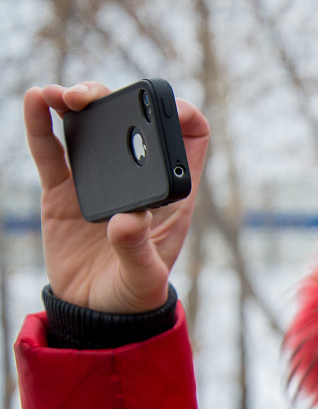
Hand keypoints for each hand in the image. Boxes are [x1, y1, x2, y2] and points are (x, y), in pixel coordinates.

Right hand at [23, 81, 210, 312]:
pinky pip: (51, 151)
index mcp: (171, 194)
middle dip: (114, 100)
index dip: (181, 114)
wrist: (95, 314)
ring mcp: (98, 181)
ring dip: (76, 103)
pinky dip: (42, 125)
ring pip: (90, 128)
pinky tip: (36, 101)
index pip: (189, 139)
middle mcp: (136, 179)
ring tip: (59, 95)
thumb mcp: (144, 277)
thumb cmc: (134, 296)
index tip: (161, 105)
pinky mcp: (63, 191)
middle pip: (132, 123)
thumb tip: (127, 219)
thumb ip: (137, 249)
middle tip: (90, 98)